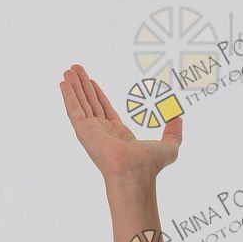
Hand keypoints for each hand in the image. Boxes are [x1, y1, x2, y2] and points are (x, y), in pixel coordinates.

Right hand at [59, 63, 182, 182]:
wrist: (135, 171)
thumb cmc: (150, 164)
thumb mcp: (169, 146)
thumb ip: (174, 131)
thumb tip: (179, 118)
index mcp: (118, 135)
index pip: (105, 109)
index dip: (99, 95)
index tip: (92, 82)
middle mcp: (102, 133)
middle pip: (91, 103)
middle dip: (84, 86)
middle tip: (76, 69)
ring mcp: (91, 132)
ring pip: (81, 103)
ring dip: (74, 86)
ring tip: (68, 70)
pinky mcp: (83, 130)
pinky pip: (73, 109)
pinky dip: (68, 96)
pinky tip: (63, 83)